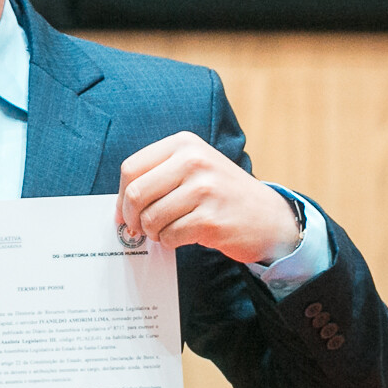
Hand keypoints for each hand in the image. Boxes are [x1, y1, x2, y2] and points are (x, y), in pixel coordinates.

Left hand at [116, 131, 299, 265]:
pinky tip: (183, 237)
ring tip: (166, 230)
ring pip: (151, 218)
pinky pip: (170, 236)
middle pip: (135, 194)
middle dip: (132, 217)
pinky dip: (170, 242)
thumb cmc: (221, 194)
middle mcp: (194, 161)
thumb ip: (157, 176)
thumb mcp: (193, 168)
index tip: (124, 210)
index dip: (121, 195)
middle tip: (139, 227)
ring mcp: (205, 189)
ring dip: (153, 232)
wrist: (268, 217)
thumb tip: (119, 205)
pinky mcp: (211, 219)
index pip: (131, 169)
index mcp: (184, 144)